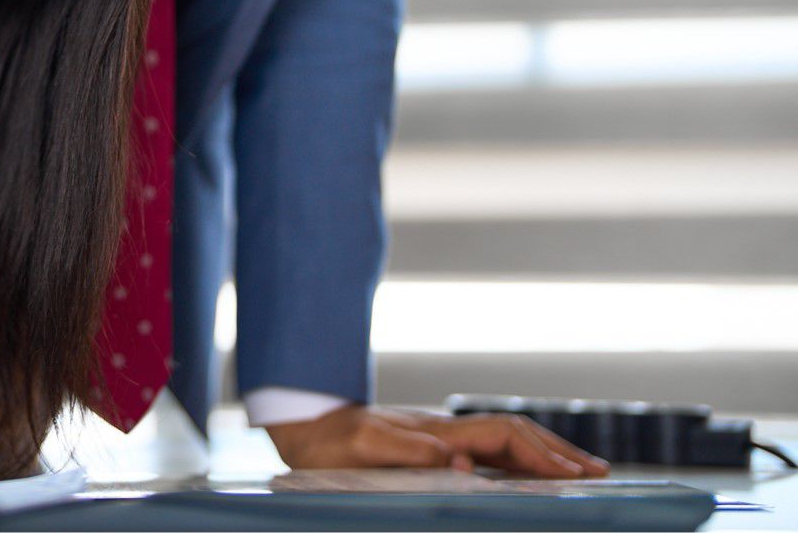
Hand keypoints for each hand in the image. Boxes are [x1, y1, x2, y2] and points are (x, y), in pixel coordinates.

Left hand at [266, 405, 609, 477]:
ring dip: (542, 453)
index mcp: (436, 429)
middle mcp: (443, 428)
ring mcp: (438, 435)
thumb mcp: (361, 449)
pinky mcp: (429, 446)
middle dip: (557, 451)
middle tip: (599, 473)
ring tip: (579, 470)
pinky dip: (516, 460)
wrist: (301, 423)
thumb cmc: (327, 443)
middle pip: (514, 433)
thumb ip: (409, 451)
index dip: (541, 455)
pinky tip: (526, 473)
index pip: (503, 436)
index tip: (574, 476)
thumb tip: (460, 459)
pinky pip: (485, 451)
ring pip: (503, 440)